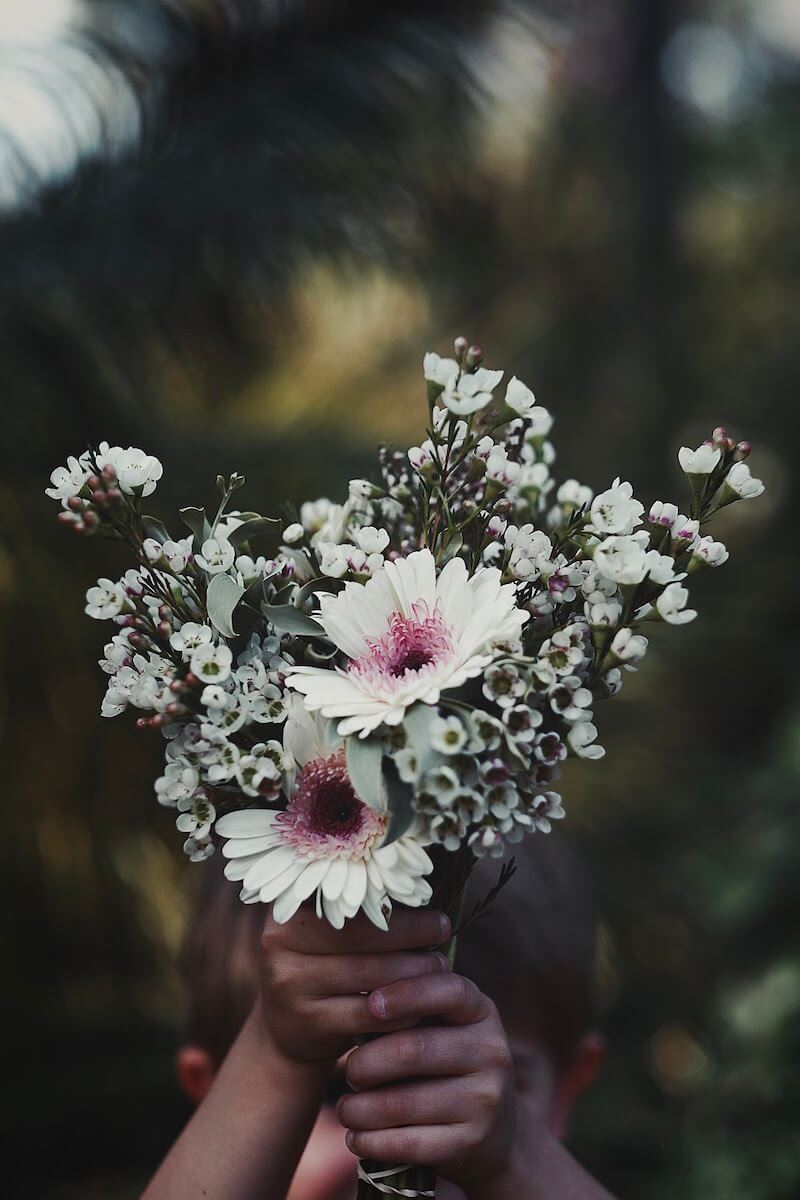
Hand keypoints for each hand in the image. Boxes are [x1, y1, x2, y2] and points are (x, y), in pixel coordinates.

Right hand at [258, 905, 450, 1066]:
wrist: (287, 1031)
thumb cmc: (320, 966)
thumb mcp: (323, 933)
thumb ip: (355, 907)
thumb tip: (417, 883)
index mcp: (287, 907)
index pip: (346, 896)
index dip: (392, 900)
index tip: (430, 903)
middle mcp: (279, 942)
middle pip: (359, 934)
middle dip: (410, 934)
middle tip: (443, 931)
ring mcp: (289, 984)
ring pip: (369, 975)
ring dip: (413, 971)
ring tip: (440, 966)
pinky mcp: (308, 1023)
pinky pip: (370, 1014)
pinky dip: (403, 1009)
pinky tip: (423, 1003)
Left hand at [338, 972, 517, 1193]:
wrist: (496, 1129)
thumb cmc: (450, 1063)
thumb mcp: (446, 1026)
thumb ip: (412, 1009)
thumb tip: (353, 1003)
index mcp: (481, 1012)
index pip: (448, 992)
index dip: (407, 994)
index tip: (369, 1003)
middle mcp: (491, 1052)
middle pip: (413, 1050)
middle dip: (365, 1063)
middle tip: (349, 1072)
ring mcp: (484, 1100)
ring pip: (402, 1103)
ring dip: (358, 1109)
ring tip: (345, 1108)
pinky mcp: (471, 1143)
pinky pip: (407, 1144)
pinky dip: (370, 1141)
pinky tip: (356, 1137)